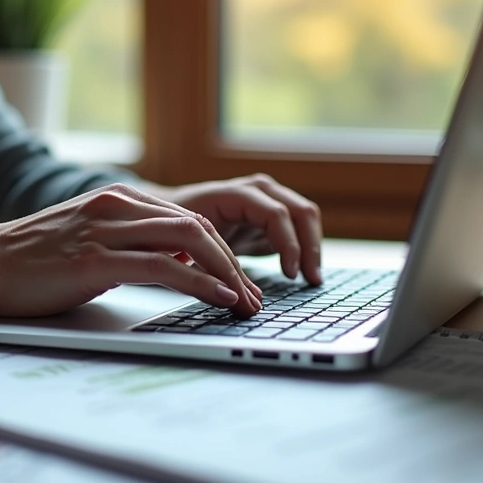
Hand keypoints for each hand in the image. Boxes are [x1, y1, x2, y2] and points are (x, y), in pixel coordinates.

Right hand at [0, 184, 262, 333]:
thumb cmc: (29, 262)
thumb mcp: (87, 242)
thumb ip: (129, 246)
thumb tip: (174, 265)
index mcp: (117, 199)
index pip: (186, 218)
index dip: (220, 249)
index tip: (238, 279)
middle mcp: (117, 206)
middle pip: (197, 226)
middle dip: (233, 262)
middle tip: (251, 295)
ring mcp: (107, 230)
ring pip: (189, 241)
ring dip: (226, 273)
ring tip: (244, 302)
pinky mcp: (96, 259)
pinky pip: (164, 267)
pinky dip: (199, 283)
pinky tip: (218, 298)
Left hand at [144, 174, 322, 284]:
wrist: (170, 216)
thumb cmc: (176, 230)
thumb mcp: (190, 245)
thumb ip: (212, 263)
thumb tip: (230, 292)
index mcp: (236, 194)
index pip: (276, 214)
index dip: (287, 244)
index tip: (289, 274)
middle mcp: (257, 190)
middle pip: (300, 211)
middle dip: (309, 246)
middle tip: (311, 280)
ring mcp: (268, 198)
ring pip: (306, 216)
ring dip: (312, 247)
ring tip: (312, 280)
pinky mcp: (272, 215)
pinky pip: (300, 227)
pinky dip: (305, 249)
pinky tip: (304, 274)